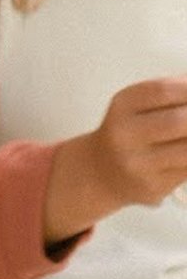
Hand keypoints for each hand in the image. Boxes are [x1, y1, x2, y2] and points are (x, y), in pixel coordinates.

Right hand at [44, 76, 186, 244]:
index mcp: (122, 106)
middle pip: (178, 122)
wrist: (100, 171)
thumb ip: (169, 94)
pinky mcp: (153, 187)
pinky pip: (186, 170)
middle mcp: (124, 134)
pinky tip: (184, 151)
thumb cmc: (129, 131)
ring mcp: (137, 163)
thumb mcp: (135, 105)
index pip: (163, 91)